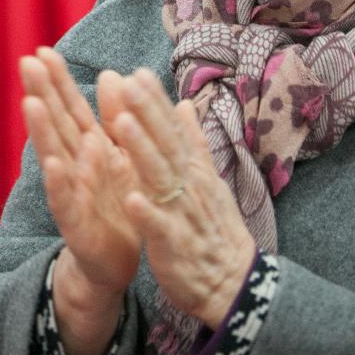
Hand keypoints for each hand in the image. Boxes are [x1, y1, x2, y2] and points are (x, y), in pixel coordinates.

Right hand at [21, 48, 142, 354]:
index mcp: (88, 147)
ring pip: (54, 157)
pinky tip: (54, 164)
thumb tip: (110, 73)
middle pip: (56, 124)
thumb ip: (113, 117)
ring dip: (42, 132)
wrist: (115, 263)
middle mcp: (73, 166)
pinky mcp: (76, 223)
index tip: (42, 51)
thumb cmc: (116, 205)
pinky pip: (66, 201)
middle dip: (42, 94)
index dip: (57, 80)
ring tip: (32, 103)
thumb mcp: (120, 155)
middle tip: (26, 63)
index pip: (70, 107)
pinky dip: (60, 183)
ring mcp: (71, 194)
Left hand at [105, 69, 256, 327]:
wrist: (232, 283)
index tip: (137, 72)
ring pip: (160, 177)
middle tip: (127, 82)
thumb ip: (192, 141)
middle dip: (146, 112)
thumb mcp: (205, 179)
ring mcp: (182, 213)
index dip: (156, 101)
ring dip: (141, 149)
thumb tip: (184, 102)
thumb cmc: (212, 227)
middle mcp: (188, 184)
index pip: (172, 128)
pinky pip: (159, 227)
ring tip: (121, 123)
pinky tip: (130, 198)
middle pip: (165, 143)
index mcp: (191, 168)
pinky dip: (146, 213)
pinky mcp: (174, 245)